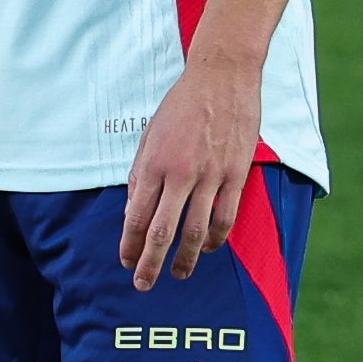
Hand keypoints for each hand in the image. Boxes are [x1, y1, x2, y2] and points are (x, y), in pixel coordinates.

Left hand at [118, 55, 262, 289]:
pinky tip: (208, 248)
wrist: (222, 76)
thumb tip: (136, 208)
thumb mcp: (150, 134)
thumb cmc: (182, 104)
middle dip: (151, 263)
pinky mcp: (236, 174)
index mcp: (154, 163)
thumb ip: (142, 173)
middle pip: (163, 232)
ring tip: (180, 274)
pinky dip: (215, 238)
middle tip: (143, 285)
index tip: (126, 261)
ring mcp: (211, 176)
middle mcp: (181, 173)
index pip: (137, 216)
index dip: (130, 244)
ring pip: (196, 231)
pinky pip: (225, 216)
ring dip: (186, 259)